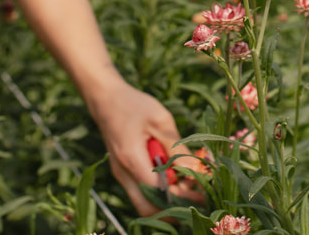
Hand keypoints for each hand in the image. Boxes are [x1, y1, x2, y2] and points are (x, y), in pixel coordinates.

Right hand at [84, 77, 204, 215]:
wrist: (106, 99)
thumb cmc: (135, 105)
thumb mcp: (161, 120)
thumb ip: (176, 148)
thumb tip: (196, 171)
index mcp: (131, 159)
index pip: (159, 193)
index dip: (183, 197)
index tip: (202, 192)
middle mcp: (123, 174)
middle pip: (148, 209)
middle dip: (174, 210)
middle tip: (197, 197)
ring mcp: (122, 176)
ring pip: (145, 204)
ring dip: (168, 202)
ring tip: (189, 187)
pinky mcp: (124, 173)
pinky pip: (142, 193)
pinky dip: (160, 194)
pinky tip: (176, 179)